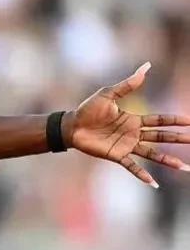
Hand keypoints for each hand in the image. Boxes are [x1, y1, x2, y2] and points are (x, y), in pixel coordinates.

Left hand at [70, 62, 189, 187]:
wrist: (71, 125)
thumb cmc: (88, 109)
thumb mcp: (108, 94)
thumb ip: (128, 84)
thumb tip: (146, 66)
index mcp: (133, 119)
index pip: (159, 120)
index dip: (175, 121)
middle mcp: (133, 134)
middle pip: (160, 137)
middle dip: (177, 139)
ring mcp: (126, 146)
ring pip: (152, 154)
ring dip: (167, 160)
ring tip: (184, 167)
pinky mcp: (116, 155)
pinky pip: (132, 166)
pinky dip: (143, 174)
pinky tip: (154, 183)